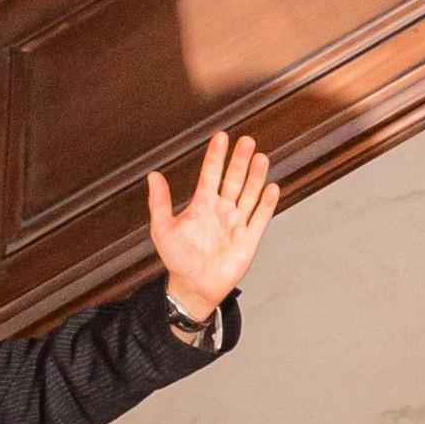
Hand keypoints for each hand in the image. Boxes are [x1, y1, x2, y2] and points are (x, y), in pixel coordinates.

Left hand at [145, 127, 281, 319]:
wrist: (193, 286)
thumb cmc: (178, 258)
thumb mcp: (163, 229)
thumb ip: (160, 202)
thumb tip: (153, 175)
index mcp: (202, 204)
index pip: (211, 174)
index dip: (216, 156)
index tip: (221, 137)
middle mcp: (222, 209)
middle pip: (234, 180)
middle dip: (240, 161)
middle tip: (247, 141)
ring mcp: (236, 223)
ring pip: (249, 195)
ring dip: (255, 177)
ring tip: (261, 157)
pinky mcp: (248, 239)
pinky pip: (259, 218)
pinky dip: (266, 204)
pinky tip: (271, 188)